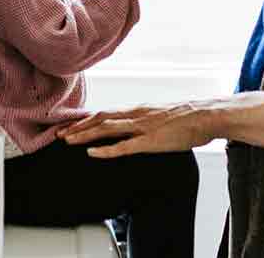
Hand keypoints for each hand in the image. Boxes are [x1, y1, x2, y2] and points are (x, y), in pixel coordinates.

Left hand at [57, 102, 216, 157]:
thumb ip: (144, 119)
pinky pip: (124, 146)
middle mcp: (135, 114)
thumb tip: (133, 125)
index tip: (68, 125)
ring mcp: (142, 127)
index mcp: (137, 109)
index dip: (84, 119)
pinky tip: (92, 154)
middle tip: (58, 133)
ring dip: (84, 135)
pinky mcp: (151, 141)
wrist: (206, 115)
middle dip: (77, 126)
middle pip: (99, 118)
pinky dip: (106, 150)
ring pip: (106, 128)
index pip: (104, 112)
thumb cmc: (187, 117)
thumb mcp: (160, 115)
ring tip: (67, 141)